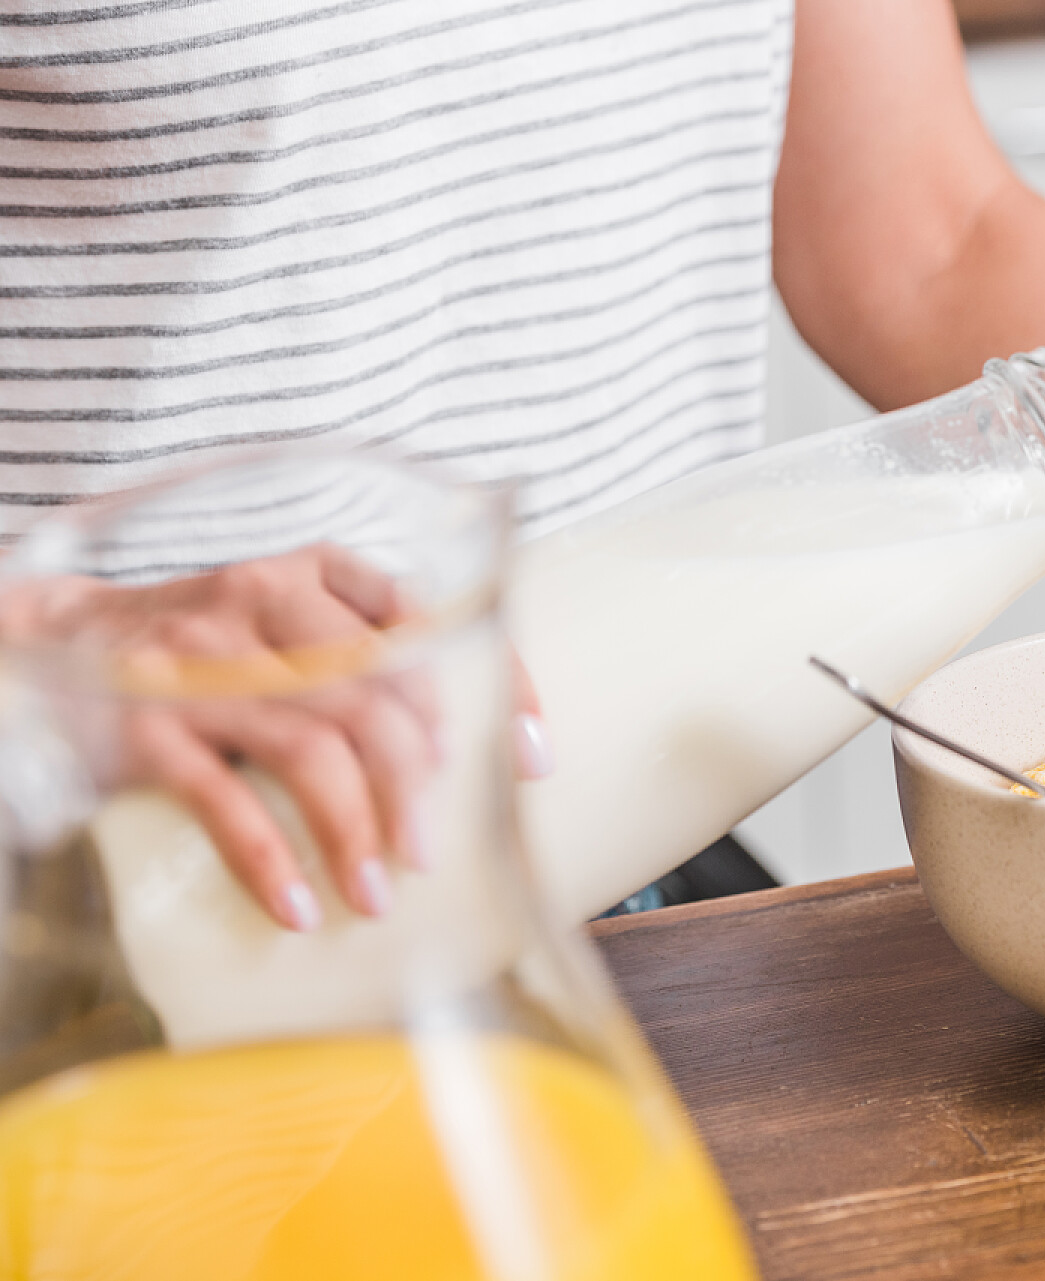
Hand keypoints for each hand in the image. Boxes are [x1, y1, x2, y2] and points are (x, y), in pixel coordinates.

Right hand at [0, 545, 546, 929]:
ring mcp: (202, 666)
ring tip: (378, 892)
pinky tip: (296, 907)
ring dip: (357, 833)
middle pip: (378, 697)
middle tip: (430, 851)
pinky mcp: (145, 727)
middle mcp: (263, 605)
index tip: (533, 760)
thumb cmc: (202, 645)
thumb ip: (366, 655)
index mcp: (315, 573)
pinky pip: (224, 802)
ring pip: (313, 751)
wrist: (42, 635)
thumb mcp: (286, 619)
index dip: (496, 688)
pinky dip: (268, 861)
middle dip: (420, 784)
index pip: (431, 621)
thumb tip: (469, 748)